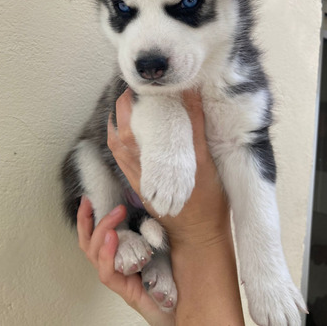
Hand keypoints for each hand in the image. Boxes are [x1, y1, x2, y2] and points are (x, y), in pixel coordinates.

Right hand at [77, 196, 174, 325]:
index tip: (87, 199)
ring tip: (114, 215)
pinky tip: (113, 238)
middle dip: (89, 220)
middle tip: (100, 203)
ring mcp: (118, 279)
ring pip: (94, 255)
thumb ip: (150, 227)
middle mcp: (114, 266)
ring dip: (101, 232)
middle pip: (89, 244)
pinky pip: (107, 273)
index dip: (87, 218)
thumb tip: (150, 200)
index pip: (95, 235)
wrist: (182, 306)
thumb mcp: (160, 244)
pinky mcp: (125, 291)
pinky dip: (107, 255)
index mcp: (120, 254)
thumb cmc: (173, 275)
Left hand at [107, 89, 229, 247]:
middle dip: (119, 116)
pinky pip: (125, 165)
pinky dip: (123, 146)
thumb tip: (191, 95)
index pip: (128, 133)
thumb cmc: (208, 201)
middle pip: (118, 141)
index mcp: (154, 165)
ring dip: (118, 130)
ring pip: (119, 153)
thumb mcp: (205, 160)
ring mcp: (140, 183)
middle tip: (128, 95)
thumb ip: (196, 127)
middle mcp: (141, 174)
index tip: (132, 90)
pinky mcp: (142, 190)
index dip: (126, 110)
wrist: (200, 237)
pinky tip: (133, 136)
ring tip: (127, 111)